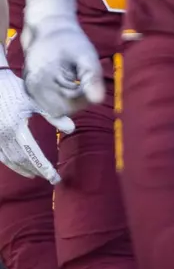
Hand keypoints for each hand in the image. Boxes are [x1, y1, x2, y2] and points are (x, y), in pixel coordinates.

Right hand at [0, 69, 70, 183]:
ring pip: (9, 159)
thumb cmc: (15, 90)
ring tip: (36, 174)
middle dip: (36, 170)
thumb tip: (71, 129)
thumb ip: (53, 116)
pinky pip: (0, 154)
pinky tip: (19, 165)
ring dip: (23, 168)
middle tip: (51, 178)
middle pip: (21, 159)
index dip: (43, 166)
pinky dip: (10, 162)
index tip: (54, 176)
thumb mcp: (36, 101)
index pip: (32, 153)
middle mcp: (2, 135)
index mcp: (15, 127)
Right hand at [21, 18, 102, 119]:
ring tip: (71, 78)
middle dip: (76, 99)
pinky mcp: (32, 90)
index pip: (68, 108)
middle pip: (61, 111)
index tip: (86, 79)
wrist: (50, 30)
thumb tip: (99, 101)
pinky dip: (61, 99)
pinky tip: (67, 86)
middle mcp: (32, 90)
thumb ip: (92, 78)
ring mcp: (30, 91)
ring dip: (69, 99)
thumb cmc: (70, 41)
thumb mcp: (86, 56)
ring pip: (56, 109)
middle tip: (80, 77)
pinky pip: (49, 105)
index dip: (83, 98)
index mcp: (42, 82)